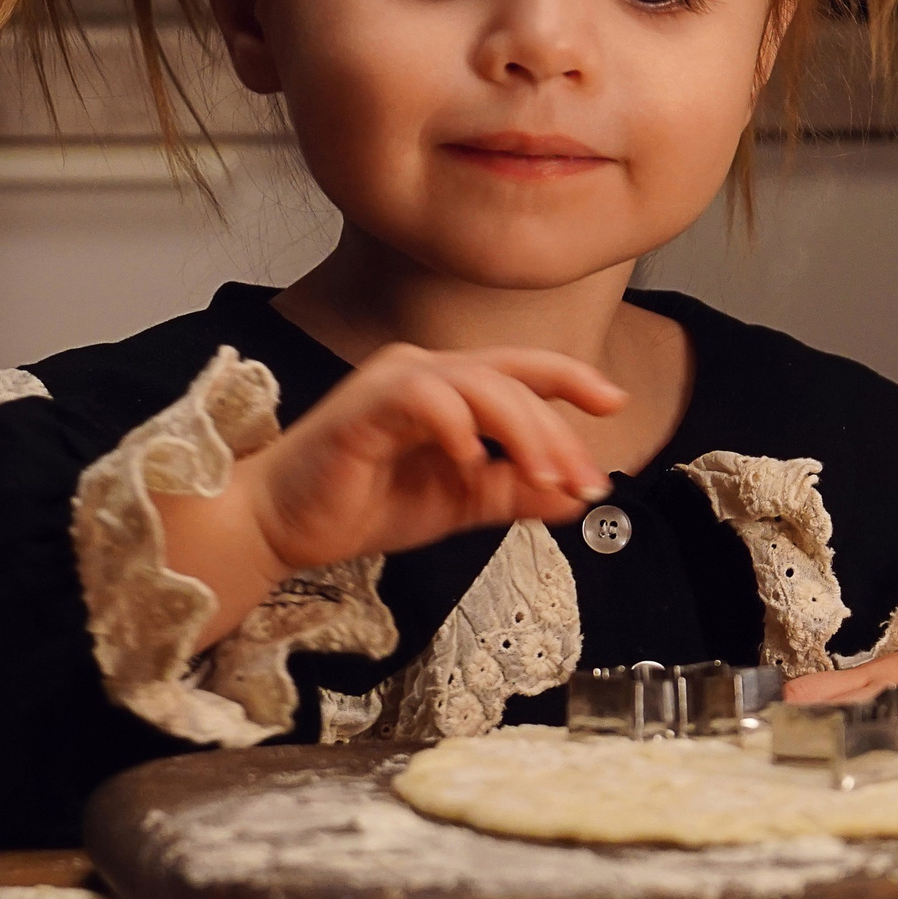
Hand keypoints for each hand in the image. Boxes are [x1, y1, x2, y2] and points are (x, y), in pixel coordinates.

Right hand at [158, 342, 624, 646]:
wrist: (282, 527)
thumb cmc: (361, 504)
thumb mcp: (458, 502)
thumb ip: (513, 492)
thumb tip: (577, 496)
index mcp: (449, 386)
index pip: (523, 371)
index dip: (572, 379)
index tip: (616, 403)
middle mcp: (425, 371)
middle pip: (513, 379)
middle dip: (556, 430)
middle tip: (581, 480)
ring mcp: (393, 384)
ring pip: (479, 384)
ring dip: (523, 430)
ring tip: (544, 476)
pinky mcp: (362, 408)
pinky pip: (422, 399)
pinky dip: (456, 425)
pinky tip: (470, 458)